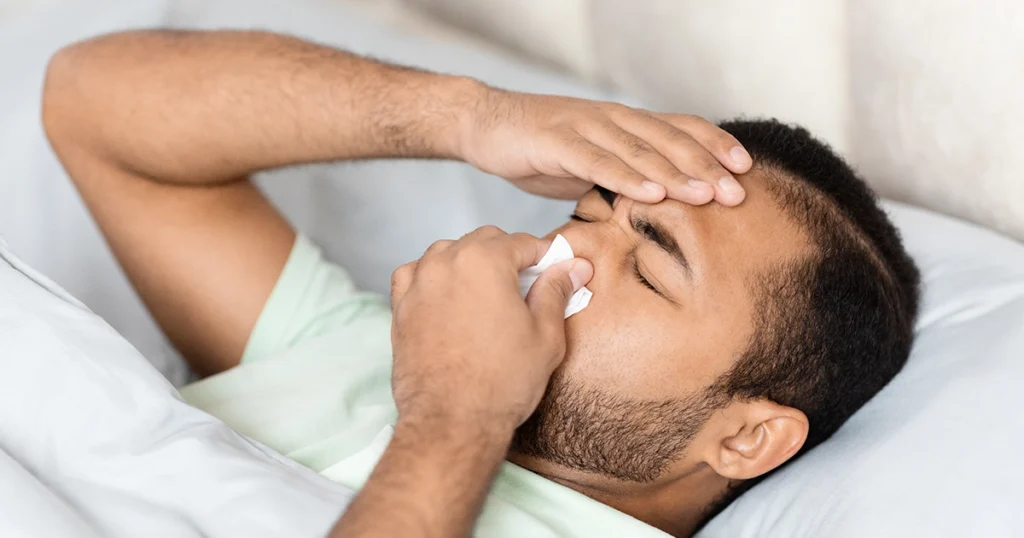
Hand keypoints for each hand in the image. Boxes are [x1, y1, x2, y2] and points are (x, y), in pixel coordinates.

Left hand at [388, 225, 593, 431]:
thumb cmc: (500, 383)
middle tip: (527, 286)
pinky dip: (433, 277)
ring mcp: (418, 284)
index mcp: (484, 261)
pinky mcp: (400, 308)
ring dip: (470, 263)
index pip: (522, 242)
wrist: (451, 422)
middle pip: (484, 241)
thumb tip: (573, 268)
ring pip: (448, 253)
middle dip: (508, 256)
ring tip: (488, 294)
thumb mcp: (545, 334)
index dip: (545, 256)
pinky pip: (416, 275)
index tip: (557, 270)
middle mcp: (446, 263)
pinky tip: (448, 298)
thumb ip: (556, 292)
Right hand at [457, 87, 752, 205]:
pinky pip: (596, 161)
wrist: (483, 123)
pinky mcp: (555, 141)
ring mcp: (584, 127)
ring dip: (674, 174)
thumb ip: (621, 176)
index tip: (745, 169)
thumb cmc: (538, 147)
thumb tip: (655, 204)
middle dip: (706, 166)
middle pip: (668, 140)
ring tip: (706, 195)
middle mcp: (611, 119)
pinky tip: (650, 194)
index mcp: (623, 123)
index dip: (713, 145)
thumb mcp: (588, 163)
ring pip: (639, 150)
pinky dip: (625, 177)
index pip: (679, 128)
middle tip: (738, 193)